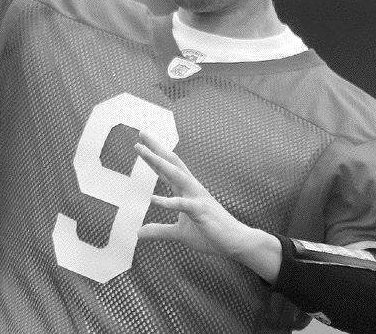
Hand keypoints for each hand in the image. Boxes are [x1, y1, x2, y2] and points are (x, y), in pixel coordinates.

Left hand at [134, 130, 257, 258]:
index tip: (141, 144)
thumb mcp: (180, 234)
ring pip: (176, 175)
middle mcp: (192, 189)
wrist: (236, 242)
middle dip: (156, 148)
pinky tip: (153, 199)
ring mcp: (197, 198)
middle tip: (141, 133)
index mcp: (187, 192)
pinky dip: (169, 202)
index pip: (167, 170)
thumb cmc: (211, 235)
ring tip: (143, 151)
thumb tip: (139, 232)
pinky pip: (183, 205)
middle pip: (171, 163)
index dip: (153, 157)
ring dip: (159, 162)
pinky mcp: (201, 212)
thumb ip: (160, 231)